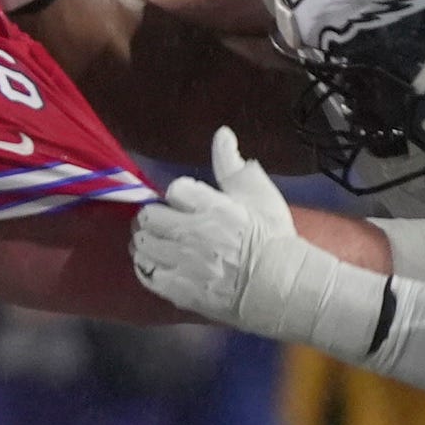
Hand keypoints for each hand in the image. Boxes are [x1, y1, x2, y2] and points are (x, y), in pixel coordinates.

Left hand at [131, 126, 298, 325]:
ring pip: (142, 245)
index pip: (174, 190)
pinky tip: (160, 263)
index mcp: (213, 208)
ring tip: (160, 241)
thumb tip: (222, 134)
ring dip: (147, 240)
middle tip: (164, 220)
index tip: (186, 201)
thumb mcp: (260, 195)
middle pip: (149, 217)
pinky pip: (146, 275)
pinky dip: (148, 267)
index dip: (178, 193)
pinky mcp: (180, 290)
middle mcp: (193, 235)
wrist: (281, 288)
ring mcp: (184, 264)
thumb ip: (233, 165)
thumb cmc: (273, 239)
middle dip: (155, 215)